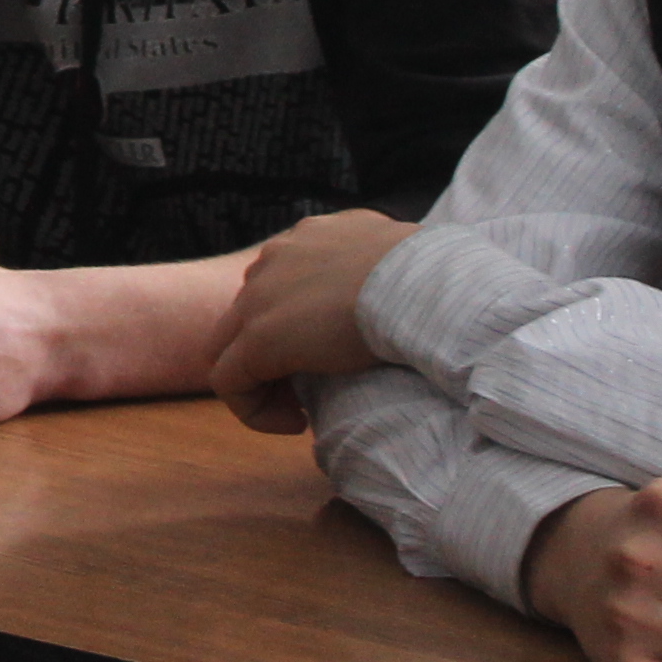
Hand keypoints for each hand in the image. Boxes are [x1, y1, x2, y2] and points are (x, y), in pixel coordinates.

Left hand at [206, 209, 416, 432]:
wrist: (420, 284)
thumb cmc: (432, 276)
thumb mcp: (402, 259)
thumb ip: (381, 267)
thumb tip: (403, 288)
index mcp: (311, 237)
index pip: (281, 282)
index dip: (297, 326)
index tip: (332, 354)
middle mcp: (276, 258)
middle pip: (250, 313)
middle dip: (273, 354)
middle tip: (310, 389)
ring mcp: (260, 296)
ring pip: (231, 346)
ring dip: (263, 382)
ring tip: (301, 411)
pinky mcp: (259, 340)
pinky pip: (228, 382)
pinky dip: (253, 408)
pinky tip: (296, 424)